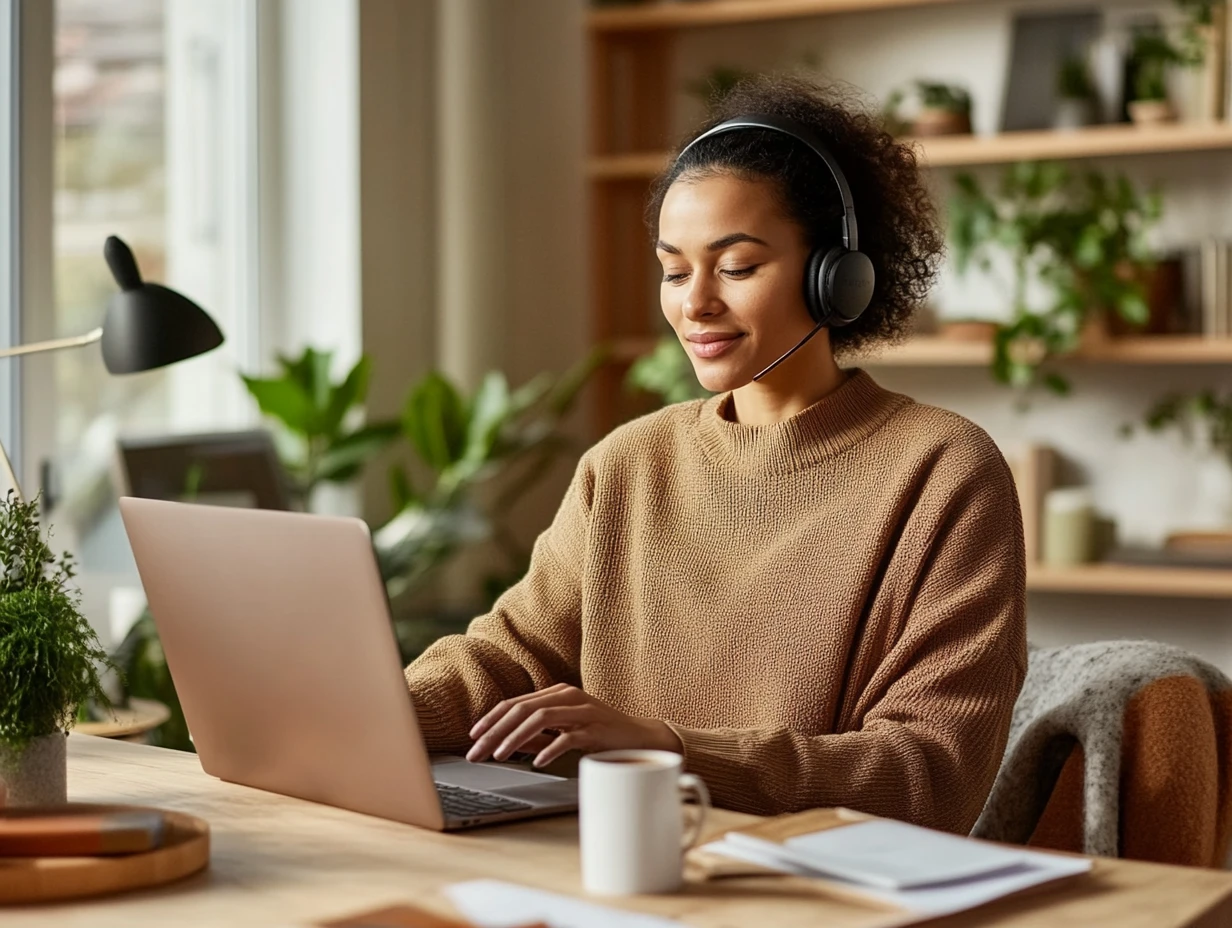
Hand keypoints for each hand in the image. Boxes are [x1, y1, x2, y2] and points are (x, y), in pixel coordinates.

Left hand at [466, 683, 682, 767]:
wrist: (642, 738)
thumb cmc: (601, 735)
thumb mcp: (565, 731)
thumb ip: (539, 734)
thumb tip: (508, 743)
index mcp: (558, 693)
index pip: (517, 702)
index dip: (492, 718)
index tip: (473, 735)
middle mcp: (569, 696)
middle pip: (523, 709)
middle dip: (495, 730)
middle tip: (476, 751)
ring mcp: (583, 711)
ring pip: (540, 718)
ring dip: (515, 737)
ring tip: (500, 755)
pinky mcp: (597, 729)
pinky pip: (569, 737)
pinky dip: (550, 748)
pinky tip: (537, 762)